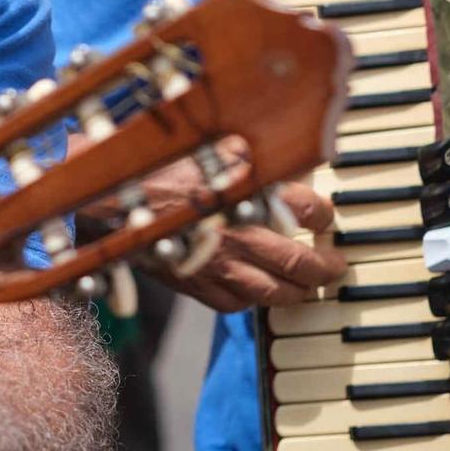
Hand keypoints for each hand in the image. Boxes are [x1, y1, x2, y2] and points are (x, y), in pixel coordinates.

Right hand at [127, 157, 345, 310]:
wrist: (114, 200)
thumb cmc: (160, 168)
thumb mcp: (213, 145)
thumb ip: (252, 154)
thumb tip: (282, 153)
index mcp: (252, 196)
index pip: (310, 212)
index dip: (324, 217)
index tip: (325, 219)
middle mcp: (244, 235)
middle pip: (303, 264)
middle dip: (326, 268)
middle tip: (335, 268)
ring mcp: (223, 266)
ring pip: (277, 293)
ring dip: (299, 293)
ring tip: (308, 288)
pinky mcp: (198, 287)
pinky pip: (238, 305)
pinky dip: (254, 301)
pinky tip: (257, 292)